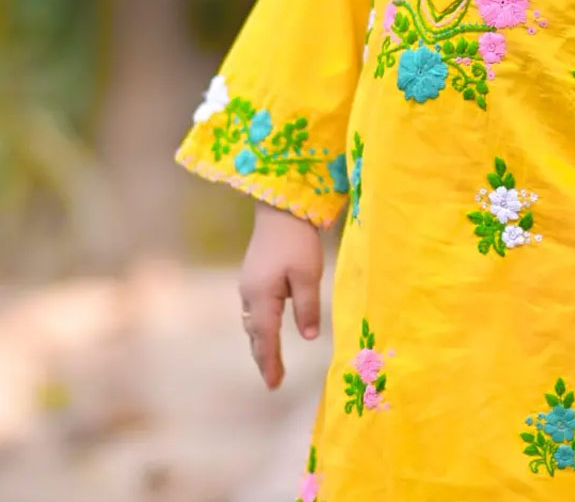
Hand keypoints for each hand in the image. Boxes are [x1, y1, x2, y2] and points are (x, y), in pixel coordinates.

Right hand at [238, 202, 323, 388]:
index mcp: (262, 297)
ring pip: (252, 322)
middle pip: (255, 333)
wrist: (280, 207)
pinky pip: (253, 309)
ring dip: (260, 342)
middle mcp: (249, 294)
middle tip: (273, 380)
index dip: (270, 362)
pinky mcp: (253, 274)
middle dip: (263, 357)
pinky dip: (260, 325)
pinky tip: (268, 327)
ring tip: (270, 360)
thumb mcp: (308, 275)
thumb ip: (307, 307)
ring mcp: (248, 283)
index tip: (274, 385)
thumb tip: (308, 338)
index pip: (266, 338)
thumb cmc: (297, 240)